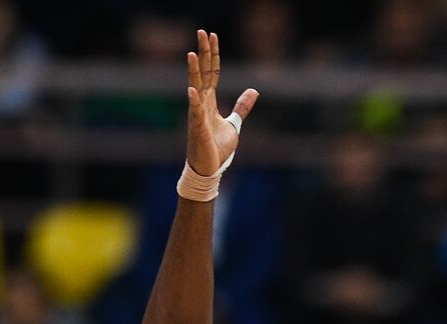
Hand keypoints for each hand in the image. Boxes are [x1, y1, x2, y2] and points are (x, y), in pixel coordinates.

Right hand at [186, 30, 258, 175]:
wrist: (209, 168)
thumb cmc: (217, 146)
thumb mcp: (234, 123)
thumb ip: (242, 107)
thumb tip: (254, 91)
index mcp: (210, 101)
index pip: (212, 72)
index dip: (212, 55)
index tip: (211, 36)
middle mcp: (201, 103)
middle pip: (202, 73)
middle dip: (202, 53)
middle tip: (201, 32)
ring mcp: (198, 115)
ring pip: (196, 89)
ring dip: (194, 71)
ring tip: (192, 53)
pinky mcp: (198, 129)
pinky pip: (195, 113)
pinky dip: (194, 102)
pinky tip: (192, 90)